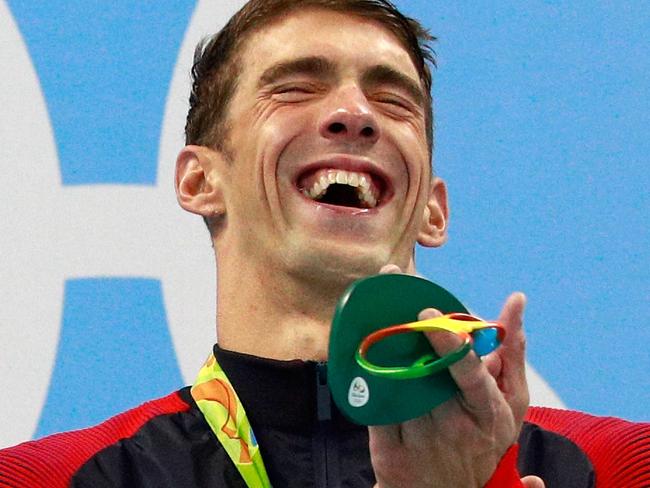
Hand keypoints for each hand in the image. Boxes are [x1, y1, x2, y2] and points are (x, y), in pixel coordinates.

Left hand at [368, 265, 532, 487]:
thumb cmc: (483, 436)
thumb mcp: (509, 400)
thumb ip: (512, 350)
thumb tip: (516, 299)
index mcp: (487, 411)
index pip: (469, 375)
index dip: (449, 344)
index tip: (429, 316)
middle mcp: (454, 427)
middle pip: (425, 375)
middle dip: (408, 338)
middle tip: (392, 306)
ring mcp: (420, 442)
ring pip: (396, 388)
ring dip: (385, 354)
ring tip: (377, 326)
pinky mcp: (390, 453)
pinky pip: (374, 408)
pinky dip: (368, 381)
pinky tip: (365, 360)